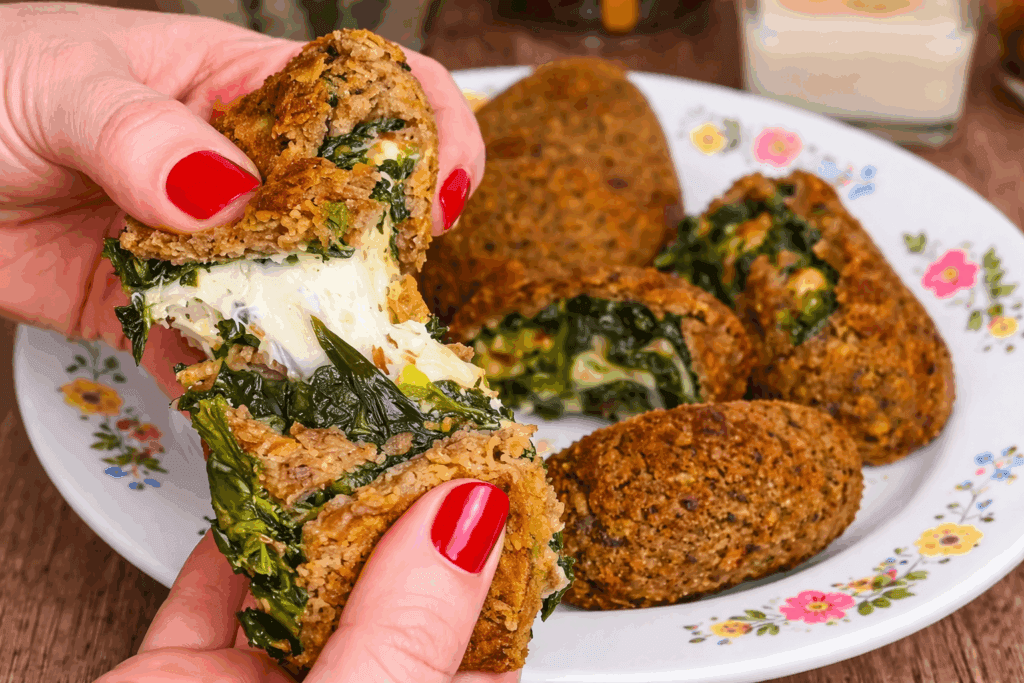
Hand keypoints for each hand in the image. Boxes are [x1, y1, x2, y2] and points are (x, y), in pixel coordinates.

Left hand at [0, 3, 484, 393]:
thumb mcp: (60, 81)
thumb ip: (144, 133)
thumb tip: (227, 192)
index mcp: (245, 86)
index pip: (377, 94)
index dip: (432, 135)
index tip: (438, 198)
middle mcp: (248, 170)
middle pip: (356, 209)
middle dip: (387, 256)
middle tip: (383, 302)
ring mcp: (212, 246)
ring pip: (298, 293)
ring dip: (320, 334)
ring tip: (331, 371)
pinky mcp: (165, 310)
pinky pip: (223, 353)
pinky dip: (240, 384)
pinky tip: (248, 405)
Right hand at [97, 480, 518, 682]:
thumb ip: (409, 638)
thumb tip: (474, 524)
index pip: (478, 650)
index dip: (490, 565)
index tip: (499, 488)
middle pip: (385, 607)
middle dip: (399, 529)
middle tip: (427, 447)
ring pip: (300, 592)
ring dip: (318, 520)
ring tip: (354, 447)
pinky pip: (207, 602)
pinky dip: (229, 542)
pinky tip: (255, 491)